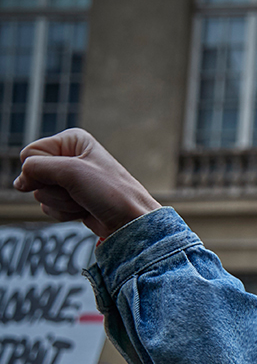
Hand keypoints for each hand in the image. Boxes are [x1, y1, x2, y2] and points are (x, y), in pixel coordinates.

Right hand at [13, 128, 160, 238]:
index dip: (38, 170)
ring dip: (61, 202)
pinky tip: (84, 210)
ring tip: (84, 201)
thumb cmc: (111, 192)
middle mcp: (70, 158)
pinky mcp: (71, 199)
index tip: (63, 178)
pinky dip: (64, 212)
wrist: (131, 222)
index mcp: (72, 141)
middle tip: (78, 191)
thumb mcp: (71, 172)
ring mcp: (70, 180)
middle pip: (33, 175)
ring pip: (40, 193)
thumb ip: (36, 169)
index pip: (30, 153)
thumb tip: (19, 182)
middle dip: (54, 189)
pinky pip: (49, 207)